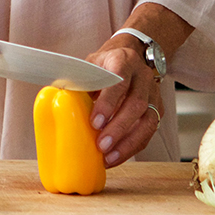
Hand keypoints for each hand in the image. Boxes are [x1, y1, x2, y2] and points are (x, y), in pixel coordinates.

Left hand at [87, 38, 161, 166]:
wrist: (128, 57)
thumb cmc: (105, 65)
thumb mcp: (90, 65)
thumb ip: (78, 81)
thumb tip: (56, 99)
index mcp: (123, 61)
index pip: (120, 81)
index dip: (108, 103)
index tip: (95, 122)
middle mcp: (142, 77)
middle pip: (137, 104)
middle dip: (119, 127)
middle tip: (101, 145)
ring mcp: (153, 94)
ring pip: (148, 121)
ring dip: (128, 142)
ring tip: (109, 157)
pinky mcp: (158, 110)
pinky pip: (148, 132)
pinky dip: (132, 147)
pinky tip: (116, 156)